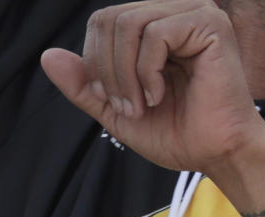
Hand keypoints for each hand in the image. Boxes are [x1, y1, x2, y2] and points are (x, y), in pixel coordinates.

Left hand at [40, 1, 264, 179]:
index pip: (102, 21)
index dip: (94, 62)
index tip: (110, 101)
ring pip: (129, 23)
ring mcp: (194, 12)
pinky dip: (147, 71)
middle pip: (110, 18)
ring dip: (125, 74)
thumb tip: (47, 57)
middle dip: (107, 70)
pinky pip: (155, 34)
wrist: (216, 154)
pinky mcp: (210, 24)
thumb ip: (85, 85)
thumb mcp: (116, 110)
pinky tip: (159, 94)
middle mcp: (174, 12)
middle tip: (126, 107)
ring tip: (142, 105)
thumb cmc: (176, 133)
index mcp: (154, 26)